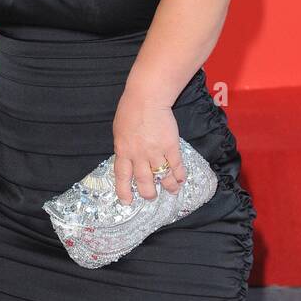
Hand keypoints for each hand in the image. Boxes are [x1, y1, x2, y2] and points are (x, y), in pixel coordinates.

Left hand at [112, 90, 185, 204]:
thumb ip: (124, 148)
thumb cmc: (130, 110)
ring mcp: (155, 151)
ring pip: (162, 176)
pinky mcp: (170, 146)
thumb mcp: (120, 132)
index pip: (122, 176)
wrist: (147, 98)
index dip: (124, 191)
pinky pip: (175, 165)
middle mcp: (138, 155)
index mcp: (123, 151)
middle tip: (151, 197)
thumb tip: (127, 159)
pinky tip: (181, 179)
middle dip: (148, 193)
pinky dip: (179, 175)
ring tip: (172, 191)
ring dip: (168, 186)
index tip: (127, 202)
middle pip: (143, 181)